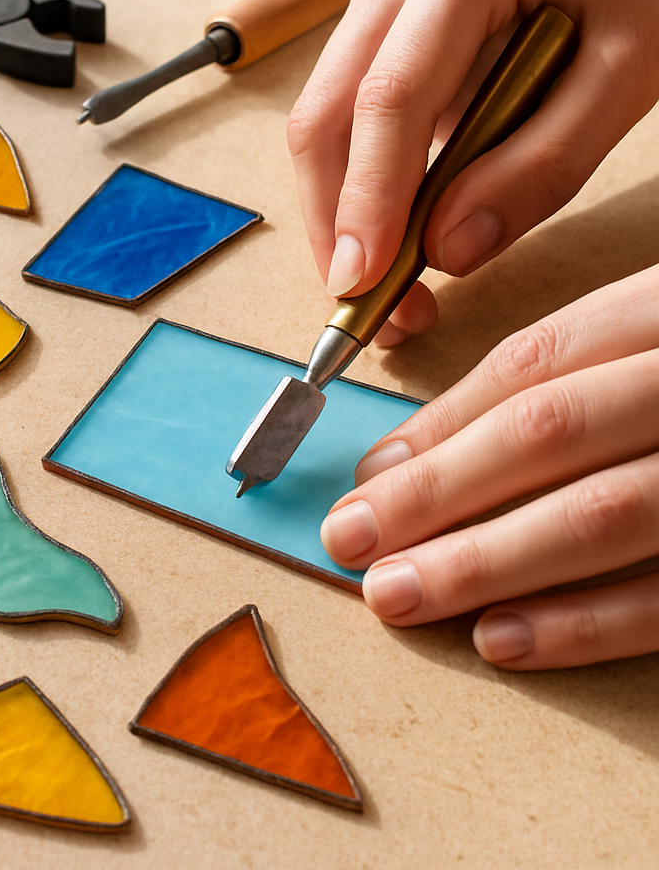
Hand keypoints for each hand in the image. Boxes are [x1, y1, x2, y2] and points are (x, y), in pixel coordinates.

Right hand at [287, 0, 658, 344]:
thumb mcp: (623, 80)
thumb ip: (542, 166)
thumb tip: (447, 251)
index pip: (390, 98)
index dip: (368, 198)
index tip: (363, 280)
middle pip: (324, 120)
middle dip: (334, 224)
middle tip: (366, 305)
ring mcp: (370, 11)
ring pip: (317, 132)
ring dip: (336, 220)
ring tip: (383, 288)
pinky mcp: (365, 44)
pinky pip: (337, 133)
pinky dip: (352, 197)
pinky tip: (385, 240)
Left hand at [319, 264, 658, 668]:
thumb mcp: (655, 335)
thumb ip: (573, 373)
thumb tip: (424, 441)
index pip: (536, 366)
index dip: (441, 424)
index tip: (367, 475)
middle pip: (552, 434)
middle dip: (437, 493)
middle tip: (349, 541)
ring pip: (608, 515)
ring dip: (488, 565)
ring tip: (398, 597)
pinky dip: (589, 623)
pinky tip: (502, 642)